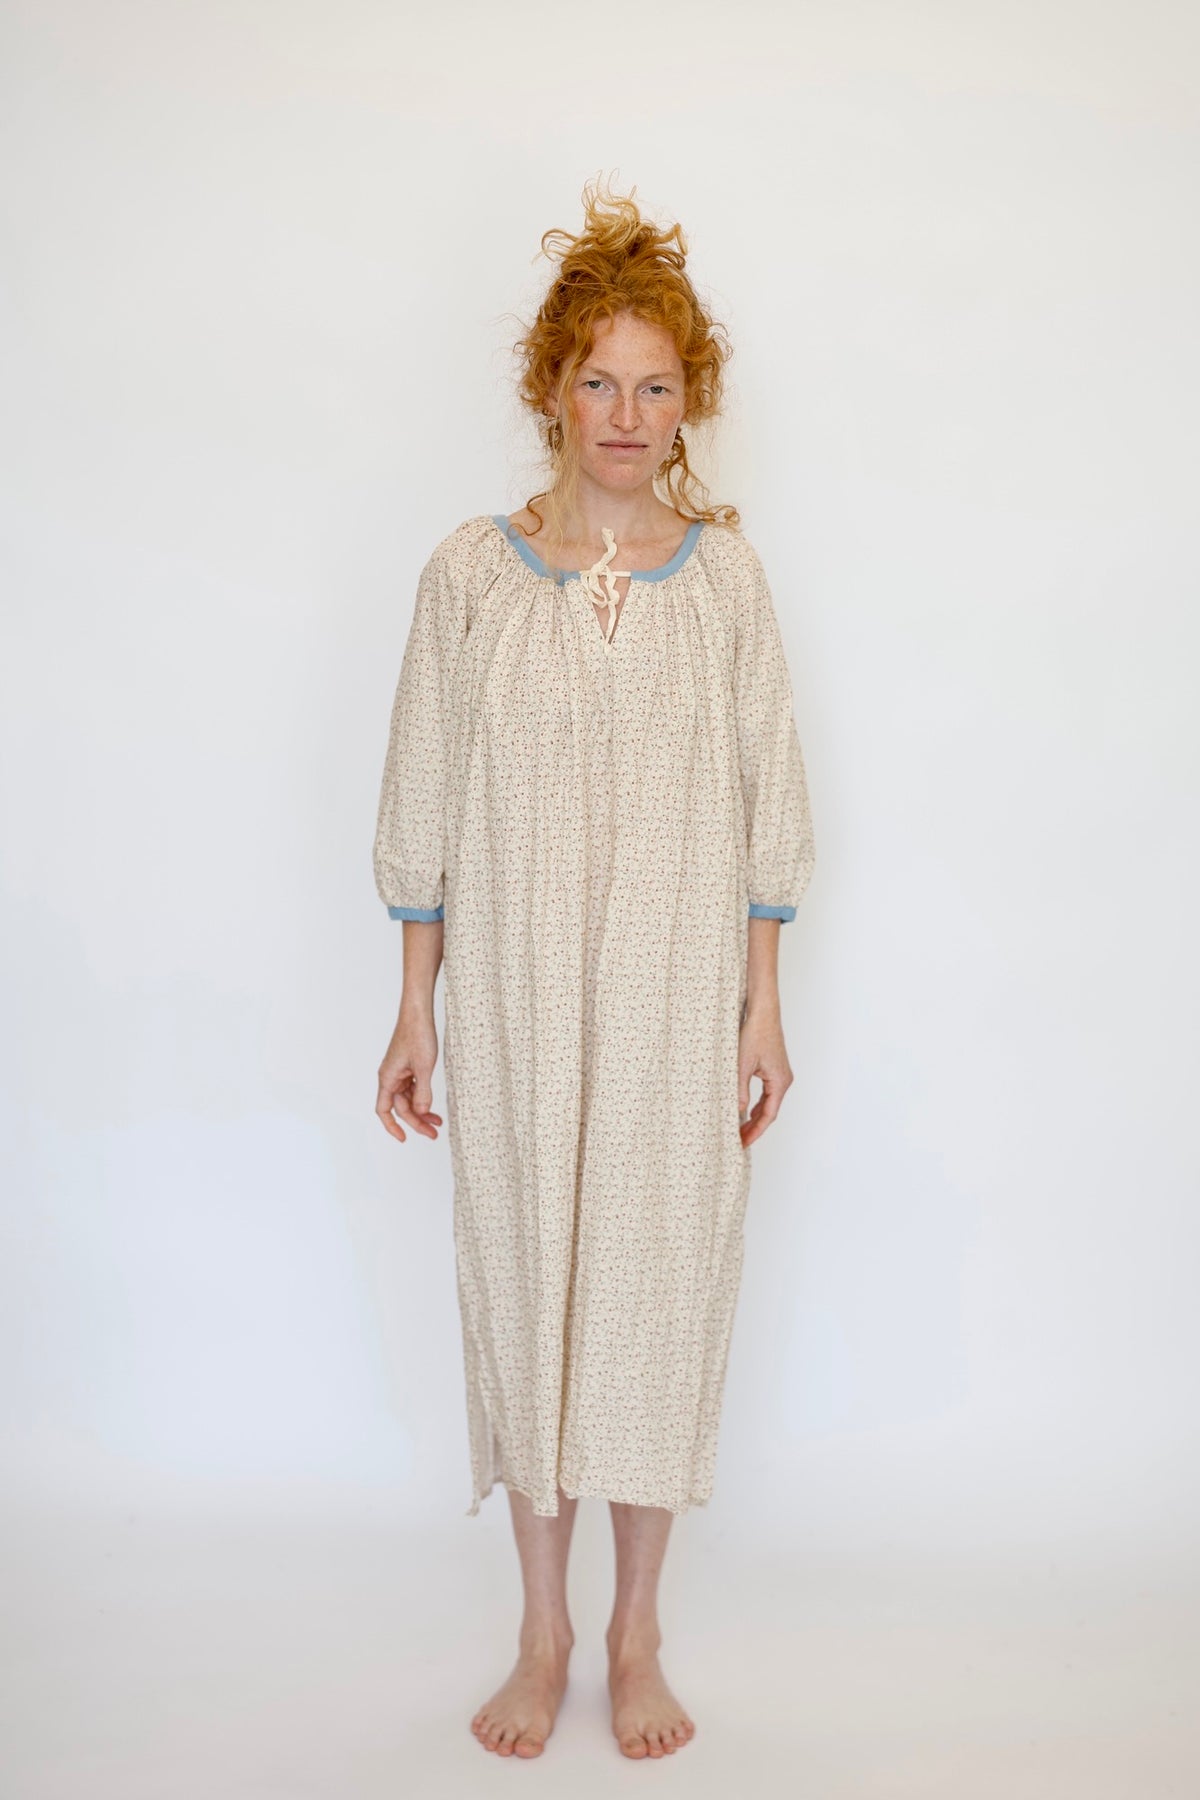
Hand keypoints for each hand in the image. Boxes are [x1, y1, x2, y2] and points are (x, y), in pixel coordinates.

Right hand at [376, 1008, 442, 1141]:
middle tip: (434, 1133)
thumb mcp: (424, 1067)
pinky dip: (423, 1098)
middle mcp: (390, 1077)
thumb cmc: (418, 1035)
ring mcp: (399, 1072)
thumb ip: (422, 1092)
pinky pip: (413, 1089)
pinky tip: (433, 1105)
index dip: (392, 1127)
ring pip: (408, 1099)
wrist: (418, 1013)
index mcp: (387, 1078)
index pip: (383, 1110)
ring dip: (422, 1111)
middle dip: (416, 1121)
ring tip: (437, 1122)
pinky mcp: (407, 1067)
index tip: (404, 1139)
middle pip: (401, 1107)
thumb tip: (421, 1112)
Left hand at [737, 1007, 793, 1146]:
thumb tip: (738, 1111)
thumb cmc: (755, 1034)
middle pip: (769, 1112)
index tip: (743, 1143)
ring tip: (739, 1130)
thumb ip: (740, 1089)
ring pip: (768, 1104)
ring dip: (754, 1117)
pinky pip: (767, 1094)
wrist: (763, 1013)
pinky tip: (745, 1111)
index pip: (768, 1115)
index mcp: (780, 1082)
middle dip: (754, 1128)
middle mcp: (783, 1080)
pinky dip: (756, 1105)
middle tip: (738, 1141)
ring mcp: (780, 1075)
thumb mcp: (742, 1064)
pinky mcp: (774, 1069)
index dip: (755, 1132)